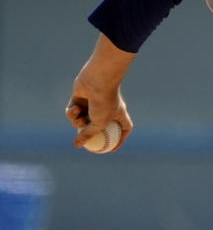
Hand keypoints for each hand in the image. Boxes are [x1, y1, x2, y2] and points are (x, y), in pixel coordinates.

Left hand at [65, 34, 136, 149]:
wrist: (97, 80)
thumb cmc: (103, 101)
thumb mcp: (98, 123)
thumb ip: (89, 135)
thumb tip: (78, 145)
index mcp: (118, 114)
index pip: (124, 128)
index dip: (119, 139)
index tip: (111, 149)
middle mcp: (107, 109)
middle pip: (99, 126)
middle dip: (89, 132)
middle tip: (82, 139)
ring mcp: (94, 103)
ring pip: (82, 119)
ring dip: (78, 122)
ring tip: (79, 119)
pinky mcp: (80, 97)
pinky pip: (74, 111)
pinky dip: (72, 112)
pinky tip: (74, 108)